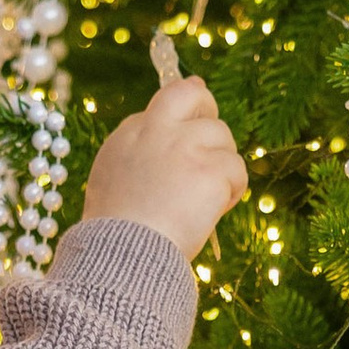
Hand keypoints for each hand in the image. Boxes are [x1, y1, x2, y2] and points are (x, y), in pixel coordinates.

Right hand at [82, 74, 247, 258]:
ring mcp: (187, 147)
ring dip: (222, 167)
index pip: (168, 101)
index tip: (195, 119)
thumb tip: (157, 139)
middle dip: (209, 110)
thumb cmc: (114, 231)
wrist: (124, 255)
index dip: (187, 109)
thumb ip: (136, 151)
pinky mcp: (211, 171)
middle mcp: (159, 130)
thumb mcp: (111, 178)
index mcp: (131, 133)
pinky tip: (212, 212)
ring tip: (204, 200)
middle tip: (212, 145)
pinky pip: (237, 171)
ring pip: (223, 138)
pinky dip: (232, 192)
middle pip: (195, 94)